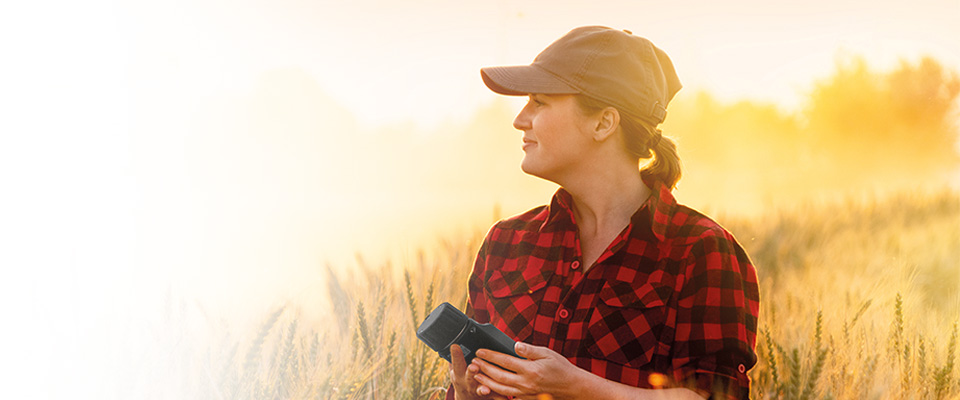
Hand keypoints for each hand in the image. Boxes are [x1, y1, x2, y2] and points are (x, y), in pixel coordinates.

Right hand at [449, 344, 509, 399]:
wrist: (466, 399)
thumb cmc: (462, 379)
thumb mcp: (455, 369)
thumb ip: (455, 358)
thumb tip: (454, 342)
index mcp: (459, 373)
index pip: (457, 363)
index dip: (456, 355)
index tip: (456, 346)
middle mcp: (468, 382)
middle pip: (469, 377)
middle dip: (471, 372)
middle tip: (473, 367)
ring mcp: (477, 390)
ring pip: (480, 389)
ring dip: (483, 389)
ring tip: (486, 389)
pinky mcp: (488, 397)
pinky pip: (494, 397)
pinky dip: (499, 398)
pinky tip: (505, 398)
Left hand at [470, 342, 593, 399]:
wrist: (572, 387)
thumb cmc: (561, 368)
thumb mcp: (547, 353)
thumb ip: (530, 349)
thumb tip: (516, 345)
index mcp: (530, 369)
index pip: (504, 361)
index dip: (490, 355)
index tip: (480, 351)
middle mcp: (526, 383)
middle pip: (498, 376)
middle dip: (484, 368)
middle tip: (473, 362)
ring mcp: (525, 393)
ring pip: (500, 389)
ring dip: (486, 382)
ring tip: (476, 375)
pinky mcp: (526, 399)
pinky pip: (508, 398)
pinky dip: (497, 394)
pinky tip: (490, 389)